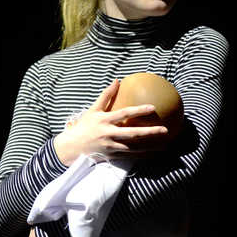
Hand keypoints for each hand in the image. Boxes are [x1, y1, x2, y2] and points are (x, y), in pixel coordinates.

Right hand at [53, 79, 169, 164]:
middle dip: (149, 132)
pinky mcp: (111, 156)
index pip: (124, 114)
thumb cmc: (84, 126)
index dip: (138, 110)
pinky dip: (142, 155)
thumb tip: (117, 80)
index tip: (153, 108)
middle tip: (165, 129)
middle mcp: (108, 134)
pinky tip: (153, 153)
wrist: (72, 147)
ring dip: (149, 147)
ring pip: (134, 147)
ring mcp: (111, 146)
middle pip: (132, 133)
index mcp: (104, 120)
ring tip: (164, 145)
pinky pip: (130, 156)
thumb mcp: (93, 109)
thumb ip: (106, 95)